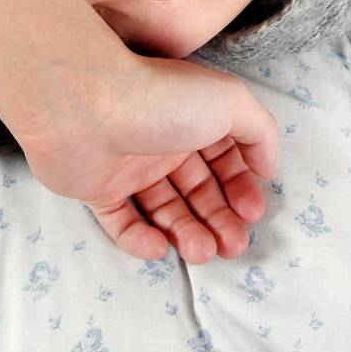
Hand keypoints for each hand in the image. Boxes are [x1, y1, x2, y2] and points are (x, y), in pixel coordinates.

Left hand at [6, 50, 278, 263]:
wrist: (85, 105)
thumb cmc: (162, 99)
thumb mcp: (232, 101)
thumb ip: (261, 132)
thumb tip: (266, 167)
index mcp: (195, 118)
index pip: (226, 160)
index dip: (242, 188)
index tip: (252, 213)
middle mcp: (164, 141)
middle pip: (199, 190)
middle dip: (220, 219)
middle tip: (234, 247)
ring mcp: (129, 167)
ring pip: (165, 209)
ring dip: (188, 233)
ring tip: (202, 252)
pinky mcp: (96, 189)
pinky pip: (120, 221)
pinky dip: (140, 239)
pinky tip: (159, 248)